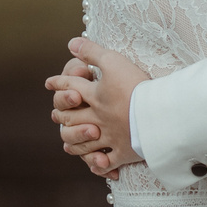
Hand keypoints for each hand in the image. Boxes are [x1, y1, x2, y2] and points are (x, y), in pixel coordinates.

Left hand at [48, 37, 147, 176]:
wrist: (157, 113)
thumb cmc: (136, 85)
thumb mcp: (113, 61)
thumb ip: (92, 52)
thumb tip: (72, 43)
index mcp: (95, 96)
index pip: (70, 87)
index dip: (59, 83)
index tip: (49, 83)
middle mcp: (98, 118)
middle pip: (72, 119)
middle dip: (62, 116)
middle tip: (57, 115)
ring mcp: (110, 137)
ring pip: (84, 142)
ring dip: (75, 142)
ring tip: (68, 143)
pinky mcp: (124, 151)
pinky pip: (108, 161)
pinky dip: (100, 164)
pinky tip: (97, 164)